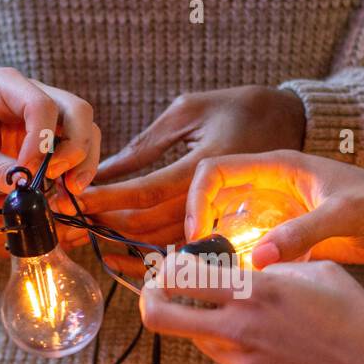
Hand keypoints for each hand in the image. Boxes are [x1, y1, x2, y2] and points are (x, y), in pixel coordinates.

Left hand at [0, 67, 99, 254]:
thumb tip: (25, 187)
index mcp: (4, 85)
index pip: (41, 106)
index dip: (41, 142)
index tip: (27, 172)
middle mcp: (31, 92)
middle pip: (77, 112)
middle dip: (76, 148)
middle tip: (61, 180)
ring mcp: (45, 113)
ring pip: (85, 129)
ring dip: (83, 161)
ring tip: (68, 191)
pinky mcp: (48, 135)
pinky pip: (76, 147)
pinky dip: (77, 169)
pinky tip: (64, 191)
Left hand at [76, 86, 305, 270]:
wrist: (292, 123)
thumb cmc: (237, 106)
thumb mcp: (189, 110)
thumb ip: (148, 143)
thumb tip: (105, 168)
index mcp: (208, 163)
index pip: (149, 189)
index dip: (110, 196)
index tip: (77, 197)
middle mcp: (216, 198)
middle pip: (152, 223)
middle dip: (106, 222)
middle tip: (72, 219)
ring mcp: (222, 217)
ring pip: (163, 242)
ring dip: (121, 242)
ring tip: (87, 236)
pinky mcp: (223, 228)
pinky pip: (179, 250)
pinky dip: (146, 256)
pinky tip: (120, 257)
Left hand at [140, 258, 363, 363]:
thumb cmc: (360, 322)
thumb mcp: (320, 273)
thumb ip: (276, 267)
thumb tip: (253, 268)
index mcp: (255, 292)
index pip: (180, 276)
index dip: (166, 268)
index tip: (172, 265)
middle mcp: (239, 330)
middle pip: (160, 317)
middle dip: (150, 300)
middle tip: (160, 293)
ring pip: (198, 340)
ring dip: (204, 325)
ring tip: (239, 315)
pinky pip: (231, 363)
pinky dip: (239, 349)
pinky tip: (276, 345)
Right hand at [187, 150, 363, 270]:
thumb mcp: (344, 216)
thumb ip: (301, 234)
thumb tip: (258, 260)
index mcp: (280, 167)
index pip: (216, 171)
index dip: (197, 199)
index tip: (196, 234)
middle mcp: (272, 187)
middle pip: (214, 200)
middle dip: (198, 227)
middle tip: (193, 263)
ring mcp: (278, 213)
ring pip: (229, 225)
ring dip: (216, 248)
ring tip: (208, 278)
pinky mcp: (288, 237)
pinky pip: (251, 247)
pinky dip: (239, 263)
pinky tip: (236, 285)